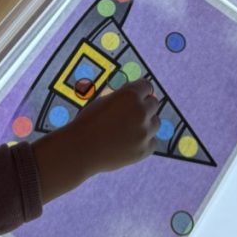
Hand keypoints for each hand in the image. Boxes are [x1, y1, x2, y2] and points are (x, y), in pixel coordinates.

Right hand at [32, 79, 159, 201]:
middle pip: (154, 104)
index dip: (140, 92)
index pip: (147, 86)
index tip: (136, 97)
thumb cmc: (89, 122)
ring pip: (155, 123)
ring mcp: (144, 132)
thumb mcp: (104, 101)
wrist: (81, 149)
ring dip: (146, 124)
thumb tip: (139, 96)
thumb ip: (123, 98)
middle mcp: (141, 111)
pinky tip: (130, 142)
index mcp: (130, 95)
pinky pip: (152, 141)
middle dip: (144, 107)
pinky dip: (145, 142)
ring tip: (129, 129)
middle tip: (130, 115)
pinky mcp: (145, 150)